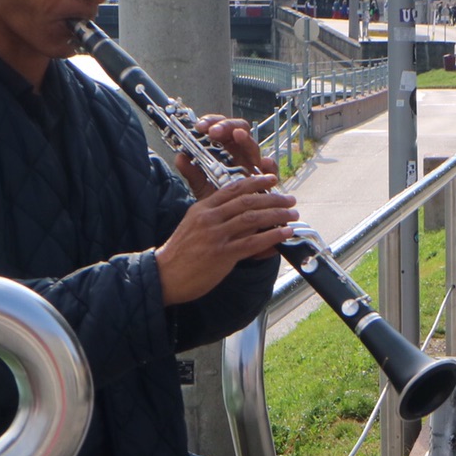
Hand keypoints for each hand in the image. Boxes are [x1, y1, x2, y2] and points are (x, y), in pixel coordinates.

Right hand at [155, 173, 296, 305]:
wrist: (163, 275)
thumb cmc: (180, 253)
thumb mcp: (194, 226)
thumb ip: (217, 219)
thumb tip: (245, 218)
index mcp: (202, 208)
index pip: (233, 189)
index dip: (255, 182)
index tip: (271, 179)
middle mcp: (209, 218)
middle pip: (247, 201)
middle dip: (273, 198)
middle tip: (290, 199)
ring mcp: (215, 235)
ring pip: (252, 219)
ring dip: (277, 215)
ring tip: (292, 215)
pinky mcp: (222, 254)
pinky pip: (252, 242)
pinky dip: (272, 236)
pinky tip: (285, 233)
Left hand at [174, 116, 277, 198]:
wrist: (227, 222)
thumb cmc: (216, 199)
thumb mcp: (200, 186)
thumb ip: (191, 172)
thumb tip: (180, 157)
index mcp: (223, 149)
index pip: (219, 127)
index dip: (211, 122)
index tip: (199, 126)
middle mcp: (239, 152)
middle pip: (238, 129)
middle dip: (227, 126)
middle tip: (214, 132)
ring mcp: (253, 164)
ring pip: (253, 145)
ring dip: (245, 139)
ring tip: (237, 135)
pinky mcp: (265, 179)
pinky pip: (271, 169)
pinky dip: (269, 165)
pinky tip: (262, 164)